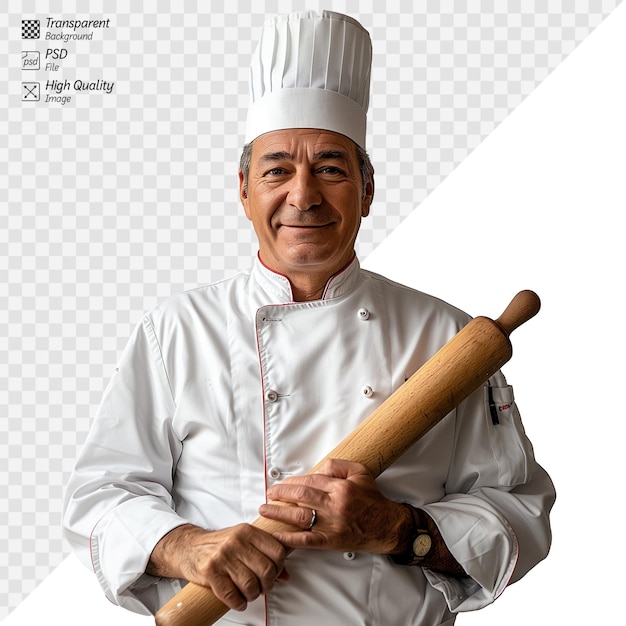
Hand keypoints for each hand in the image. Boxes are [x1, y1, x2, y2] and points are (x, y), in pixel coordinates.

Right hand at [146, 523, 288, 611]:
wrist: (190, 547)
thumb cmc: (221, 545)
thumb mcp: (245, 542)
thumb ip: (266, 554)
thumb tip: (286, 575)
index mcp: (248, 531)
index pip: (277, 551)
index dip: (279, 567)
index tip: (274, 574)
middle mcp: (237, 541)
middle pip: (266, 570)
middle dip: (267, 585)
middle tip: (262, 587)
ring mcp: (223, 556)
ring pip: (250, 584)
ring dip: (253, 595)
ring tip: (249, 594)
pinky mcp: (210, 571)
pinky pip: (231, 595)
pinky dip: (238, 603)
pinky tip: (238, 600)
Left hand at [258, 459, 410, 553]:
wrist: (385, 526)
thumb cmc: (371, 499)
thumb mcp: (359, 472)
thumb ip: (337, 466)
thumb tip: (316, 469)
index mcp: (340, 488)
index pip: (309, 481)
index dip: (292, 482)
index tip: (282, 483)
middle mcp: (334, 506)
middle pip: (300, 497)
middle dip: (280, 494)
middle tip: (269, 493)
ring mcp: (331, 525)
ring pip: (299, 517)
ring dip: (279, 513)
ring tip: (266, 509)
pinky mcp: (329, 541)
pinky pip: (305, 540)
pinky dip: (289, 538)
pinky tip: (277, 534)